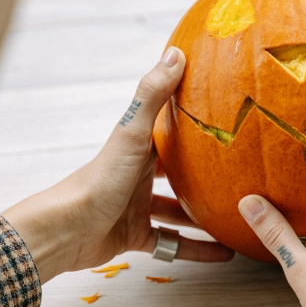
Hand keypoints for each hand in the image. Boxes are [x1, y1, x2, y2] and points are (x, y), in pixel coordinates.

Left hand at [3, 48, 232, 281]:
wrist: (66, 231)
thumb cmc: (98, 180)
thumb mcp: (131, 135)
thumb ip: (152, 95)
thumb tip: (176, 52)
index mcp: (138, 147)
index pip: (169, 130)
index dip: (193, 122)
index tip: (224, 116)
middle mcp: (138, 174)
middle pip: (176, 170)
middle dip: (203, 172)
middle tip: (238, 173)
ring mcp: (136, 206)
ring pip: (177, 209)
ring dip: (203, 213)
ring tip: (238, 215)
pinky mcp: (135, 235)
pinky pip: (173, 244)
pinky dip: (196, 249)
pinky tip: (224, 254)